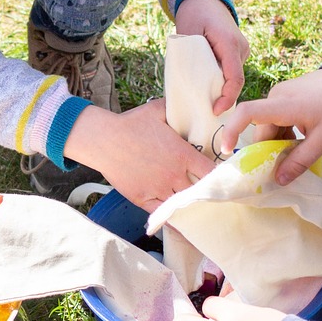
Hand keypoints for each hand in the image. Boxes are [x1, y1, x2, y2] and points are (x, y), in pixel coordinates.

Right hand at [63, 100, 215, 210]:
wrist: (104, 140)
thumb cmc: (130, 124)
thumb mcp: (157, 111)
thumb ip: (176, 108)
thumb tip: (187, 100)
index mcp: (183, 155)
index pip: (211, 171)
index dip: (216, 175)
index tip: (217, 175)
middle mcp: (174, 175)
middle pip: (200, 191)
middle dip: (204, 191)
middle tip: (207, 192)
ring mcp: (159, 189)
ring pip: (182, 204)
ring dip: (188, 204)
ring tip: (194, 206)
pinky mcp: (143, 198)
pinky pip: (163, 214)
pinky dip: (171, 217)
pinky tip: (178, 220)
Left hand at [174, 0, 249, 114]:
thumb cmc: (194, 13)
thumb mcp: (187, 33)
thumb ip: (189, 57)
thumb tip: (187, 85)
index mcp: (229, 43)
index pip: (235, 78)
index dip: (227, 98)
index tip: (214, 111)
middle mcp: (240, 47)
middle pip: (235, 80)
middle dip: (222, 97)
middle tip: (204, 110)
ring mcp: (241, 49)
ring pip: (233, 76)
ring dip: (220, 88)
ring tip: (203, 99)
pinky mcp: (238, 52)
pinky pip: (231, 70)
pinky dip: (220, 80)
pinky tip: (207, 86)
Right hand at [215, 68, 321, 184]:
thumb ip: (300, 161)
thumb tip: (278, 180)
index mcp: (284, 104)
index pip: (247, 113)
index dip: (232, 130)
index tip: (226, 150)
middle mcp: (276, 96)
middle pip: (260, 127)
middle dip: (267, 149)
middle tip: (281, 168)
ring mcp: (280, 94)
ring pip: (268, 124)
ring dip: (277, 142)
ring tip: (297, 152)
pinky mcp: (286, 95)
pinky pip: (275, 117)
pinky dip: (282, 132)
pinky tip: (299, 139)